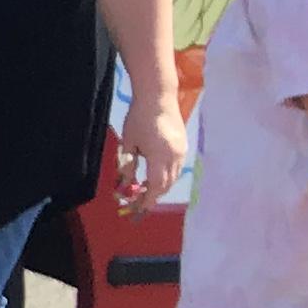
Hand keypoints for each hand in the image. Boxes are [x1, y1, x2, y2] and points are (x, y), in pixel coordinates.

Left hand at [115, 92, 187, 211]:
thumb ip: (127, 167)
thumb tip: (125, 186)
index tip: (138, 209)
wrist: (158, 97)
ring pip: (173, 177)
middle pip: (166, 185)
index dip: (148, 200)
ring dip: (160, 187)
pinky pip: (176, 168)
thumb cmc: (138, 118)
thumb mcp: (128, 144)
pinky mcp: (183, 146)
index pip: (156, 187)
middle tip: (137, 202)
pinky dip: (166, 176)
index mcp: (160, 156)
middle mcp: (175, 157)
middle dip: (152, 196)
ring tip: (143, 189)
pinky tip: (154, 175)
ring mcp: (182, 151)